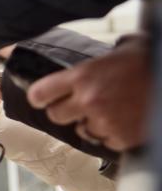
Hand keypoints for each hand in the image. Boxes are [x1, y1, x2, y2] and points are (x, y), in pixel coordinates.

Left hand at [27, 36, 150, 150]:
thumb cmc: (152, 62)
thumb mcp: (126, 48)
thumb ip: (104, 55)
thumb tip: (102, 54)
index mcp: (83, 75)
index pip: (39, 93)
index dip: (40, 96)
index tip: (43, 98)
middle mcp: (88, 100)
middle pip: (55, 116)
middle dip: (65, 111)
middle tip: (78, 106)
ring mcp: (104, 122)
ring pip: (81, 131)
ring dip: (91, 124)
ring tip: (109, 111)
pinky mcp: (121, 139)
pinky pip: (105, 142)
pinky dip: (113, 135)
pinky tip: (124, 121)